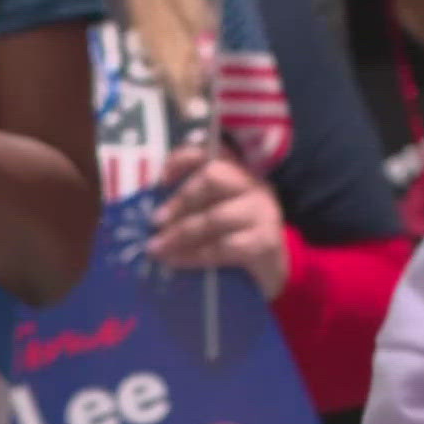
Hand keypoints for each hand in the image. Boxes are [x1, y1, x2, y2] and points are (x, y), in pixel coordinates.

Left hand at [149, 141, 288, 298]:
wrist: (271, 272)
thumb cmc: (234, 239)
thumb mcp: (214, 216)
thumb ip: (192, 207)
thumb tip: (152, 214)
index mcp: (239, 174)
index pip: (213, 151)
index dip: (183, 159)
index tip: (161, 180)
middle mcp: (254, 186)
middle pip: (214, 176)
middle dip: (180, 200)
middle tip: (156, 222)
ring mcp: (263, 213)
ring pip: (216, 216)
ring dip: (181, 233)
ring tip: (157, 248)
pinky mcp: (265, 242)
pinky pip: (224, 246)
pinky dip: (195, 255)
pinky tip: (177, 261)